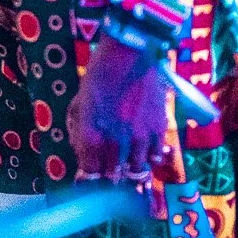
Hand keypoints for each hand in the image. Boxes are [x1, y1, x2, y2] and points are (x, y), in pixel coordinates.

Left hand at [67, 35, 170, 181]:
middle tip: (110, 177)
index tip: (91, 179)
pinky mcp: (159, 131)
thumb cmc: (98, 76)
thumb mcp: (78, 105)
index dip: (90, 181)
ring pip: (136, 172)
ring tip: (129, 172)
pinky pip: (156, 157)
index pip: (90, 176)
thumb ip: (78, 133)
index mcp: (91, 138)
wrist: (127, 55)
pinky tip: (145, 156)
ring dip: (131, 173)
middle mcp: (115, 144)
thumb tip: (82, 154)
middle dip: (109, 180)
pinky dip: (150, 160)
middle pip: (113, 179)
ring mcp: (139, 140)